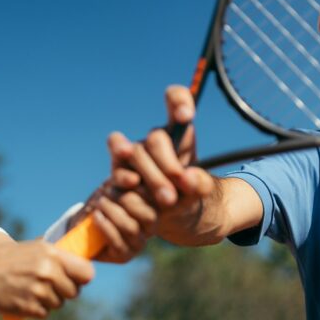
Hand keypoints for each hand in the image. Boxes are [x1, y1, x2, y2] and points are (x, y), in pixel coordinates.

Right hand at [0, 239, 94, 318]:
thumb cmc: (9, 258)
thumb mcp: (34, 248)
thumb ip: (58, 256)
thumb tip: (84, 264)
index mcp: (52, 253)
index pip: (86, 272)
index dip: (82, 277)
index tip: (75, 278)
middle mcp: (47, 271)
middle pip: (74, 292)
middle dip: (64, 290)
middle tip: (50, 285)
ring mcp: (38, 291)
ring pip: (59, 304)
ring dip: (49, 300)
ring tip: (32, 289)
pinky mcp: (29, 307)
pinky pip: (44, 313)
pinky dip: (37, 309)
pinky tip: (25, 298)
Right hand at [107, 85, 219, 245]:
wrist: (171, 218)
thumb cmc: (188, 196)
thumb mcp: (202, 192)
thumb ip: (201, 185)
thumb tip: (189, 178)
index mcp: (179, 134)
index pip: (176, 100)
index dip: (178, 101)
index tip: (186, 116)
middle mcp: (154, 141)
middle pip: (155, 138)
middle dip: (168, 164)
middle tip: (181, 190)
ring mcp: (133, 156)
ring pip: (134, 152)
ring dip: (151, 176)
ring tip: (168, 199)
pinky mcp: (118, 173)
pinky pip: (118, 170)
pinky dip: (126, 179)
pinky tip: (136, 188)